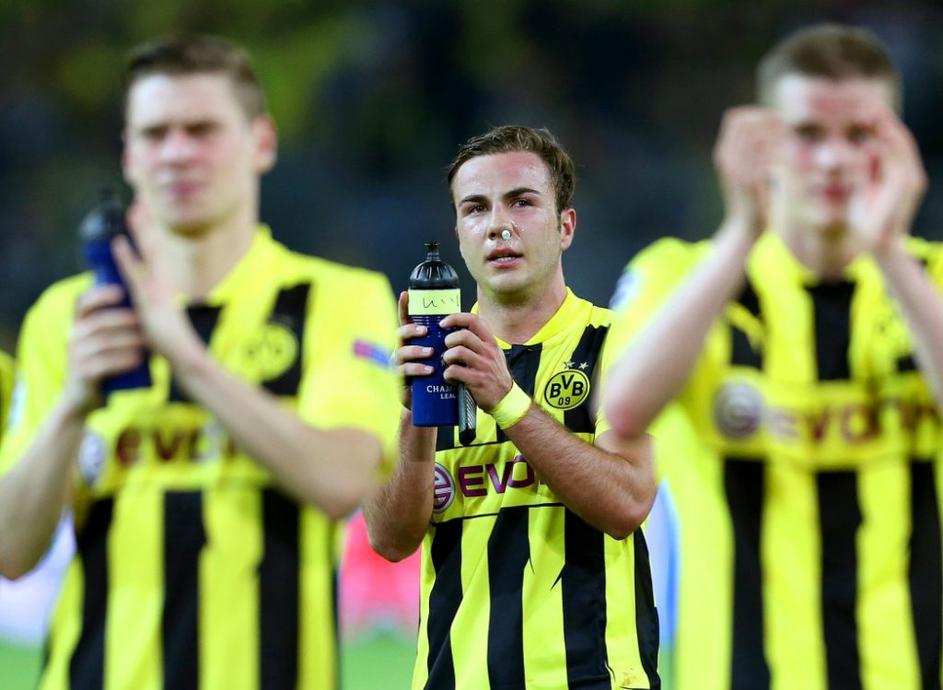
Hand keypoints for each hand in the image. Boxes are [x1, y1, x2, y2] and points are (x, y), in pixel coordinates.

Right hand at [62, 285, 145, 413]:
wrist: (84, 397)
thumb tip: (150, 305)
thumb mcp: (106, 342)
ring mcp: (75, 356)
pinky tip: (138, 360)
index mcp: (78, 324)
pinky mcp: (82, 373)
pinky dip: (123, 360)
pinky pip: (104, 364)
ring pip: (103, 343)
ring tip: (149, 343)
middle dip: (124, 319)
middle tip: (146, 321)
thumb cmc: (104, 364)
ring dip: (128, 341)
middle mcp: (72, 336)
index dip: (100, 294)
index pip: (82, 302)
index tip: (121, 291)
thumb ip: (119, 325)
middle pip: (99, 322)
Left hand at [111, 204, 202, 367]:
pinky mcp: (150, 299)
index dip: (149, 238)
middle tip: (140, 204)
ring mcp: (158, 290)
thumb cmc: (174, 346)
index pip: (156, 257)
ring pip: (149, 254)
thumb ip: (154, 311)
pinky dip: (126, 257)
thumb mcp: (163, 323)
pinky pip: (134, 273)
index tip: (143, 218)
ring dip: (141, 233)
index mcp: (165, 289)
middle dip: (147, 227)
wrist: (185, 356)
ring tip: (134, 211)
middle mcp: (163, 284)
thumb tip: (144, 309)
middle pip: (155, 249)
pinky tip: (117, 244)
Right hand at [393, 291, 435, 408]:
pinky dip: (417, 369)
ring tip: (431, 353)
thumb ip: (446, 340)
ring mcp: (399, 364)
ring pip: (401, 352)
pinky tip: (428, 370)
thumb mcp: (442, 355)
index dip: (404, 307)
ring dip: (416, 351)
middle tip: (425, 331)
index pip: (406, 321)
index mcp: (413, 340)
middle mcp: (403, 349)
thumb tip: (462, 321)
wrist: (432, 403)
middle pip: (400, 333)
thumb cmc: (438, 375)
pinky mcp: (399, 379)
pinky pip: (404, 371)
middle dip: (411, 330)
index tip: (406, 294)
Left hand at [439, 312, 512, 411]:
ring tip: (448, 363)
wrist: (504, 398)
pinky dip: (448, 374)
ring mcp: (483, 366)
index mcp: (491, 342)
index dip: (455, 318)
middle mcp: (488, 351)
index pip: (474, 320)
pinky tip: (450, 377)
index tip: (444, 323)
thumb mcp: (493, 353)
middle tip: (447, 348)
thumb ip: (479, 341)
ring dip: (447, 357)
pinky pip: (455, 371)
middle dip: (449, 340)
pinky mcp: (477, 380)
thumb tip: (455, 330)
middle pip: (463, 335)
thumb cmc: (494, 374)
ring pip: (458, 352)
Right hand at [714, 106, 784, 236]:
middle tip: (788, 128)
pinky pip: (766, 157)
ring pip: (758, 138)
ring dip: (778, 136)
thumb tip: (768, 125)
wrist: (746, 226)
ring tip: (793, 141)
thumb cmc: (752, 197)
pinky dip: (782, 153)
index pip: (735, 118)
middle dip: (769, 121)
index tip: (777, 119)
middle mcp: (726, 159)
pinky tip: (793, 156)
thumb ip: (751, 149)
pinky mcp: (748, 182)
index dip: (757, 114)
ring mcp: (735, 170)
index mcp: (723, 153)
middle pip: (746, 123)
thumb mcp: (747, 169)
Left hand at [848, 106, 926, 255]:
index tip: (862, 109)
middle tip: (866, 102)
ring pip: (901, 143)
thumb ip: (864, 168)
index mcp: (899, 171)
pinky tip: (877, 130)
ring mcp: (912, 176)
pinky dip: (889, 141)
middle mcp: (909, 171)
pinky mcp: (909, 183)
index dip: (879, 124)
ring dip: (886, 126)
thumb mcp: (862, 187)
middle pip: (899, 137)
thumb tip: (862, 147)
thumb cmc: (867, 218)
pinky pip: (900, 156)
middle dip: (883, 119)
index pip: (891, 141)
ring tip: (871, 111)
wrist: (878, 245)